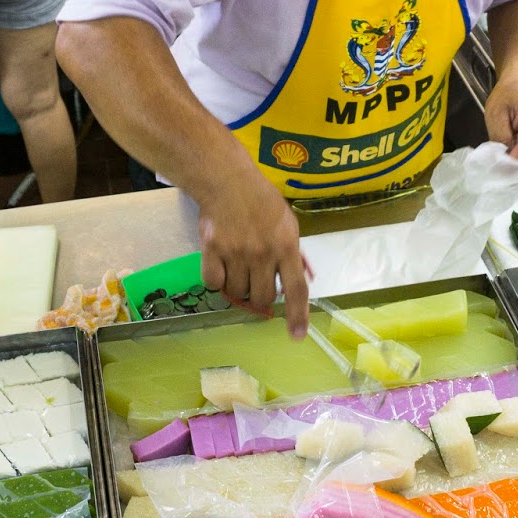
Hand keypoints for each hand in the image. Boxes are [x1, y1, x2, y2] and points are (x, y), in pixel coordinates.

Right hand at [198, 168, 310, 339]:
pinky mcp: (212, 251)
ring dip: (239, 287)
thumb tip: (305, 278)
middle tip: (256, 280)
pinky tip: (219, 264)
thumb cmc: (261, 200)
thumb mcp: (287, 222)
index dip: (298, 315)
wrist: (227, 181)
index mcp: (286, 246)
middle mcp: (263, 253)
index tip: (296, 336)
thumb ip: (294, 252)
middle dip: (261, 296)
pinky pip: (214, 283)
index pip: (296, 289)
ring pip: (238, 293)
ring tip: (237, 265)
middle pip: (263, 297)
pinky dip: (217, 280)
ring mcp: (236, 253)